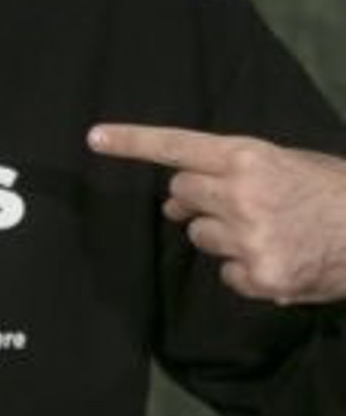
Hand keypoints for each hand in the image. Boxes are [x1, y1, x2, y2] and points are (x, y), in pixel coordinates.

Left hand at [88, 123, 345, 303]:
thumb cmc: (329, 189)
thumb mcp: (282, 161)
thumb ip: (229, 170)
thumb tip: (176, 197)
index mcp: (247, 156)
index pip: (176, 146)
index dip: (131, 142)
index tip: (93, 138)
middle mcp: (242, 195)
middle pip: (180, 194)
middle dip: (193, 198)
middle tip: (229, 200)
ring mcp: (250, 239)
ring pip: (198, 236)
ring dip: (218, 233)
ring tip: (263, 230)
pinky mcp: (262, 278)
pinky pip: (224, 273)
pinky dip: (241, 269)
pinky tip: (274, 258)